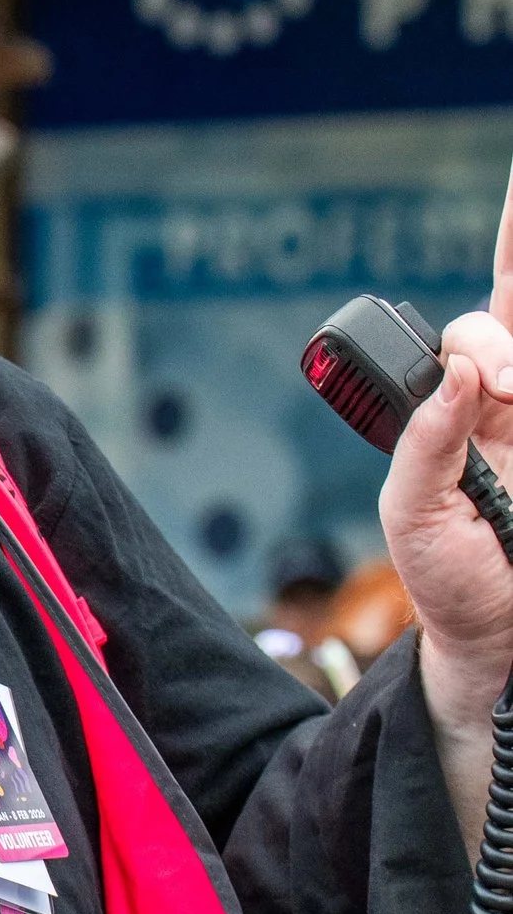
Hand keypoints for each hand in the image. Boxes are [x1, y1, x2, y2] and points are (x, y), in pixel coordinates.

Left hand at [380, 158, 512, 731]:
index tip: (504, 267)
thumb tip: (457, 373)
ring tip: (508, 399)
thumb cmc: (447, 579)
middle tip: (504, 377)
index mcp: (468, 405)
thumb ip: (425, 443)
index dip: (499, 281)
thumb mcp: (411, 515)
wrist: (498, 645)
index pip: (479, 326)